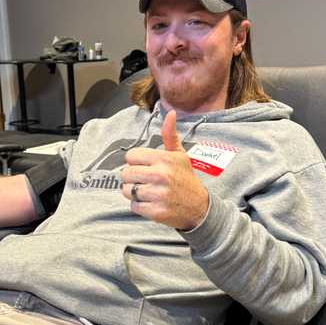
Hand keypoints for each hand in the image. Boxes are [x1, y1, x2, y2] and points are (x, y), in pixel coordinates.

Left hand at [121, 110, 208, 229]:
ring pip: (127, 190)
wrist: (199, 207)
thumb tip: (171, 113)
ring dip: (134, 192)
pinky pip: (133, 206)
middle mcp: (161, 175)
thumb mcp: (180, 155)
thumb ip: (170, 135)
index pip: (130, 156)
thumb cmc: (186, 178)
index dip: (136, 162)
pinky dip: (139, 206)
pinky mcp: (156, 212)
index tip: (146, 167)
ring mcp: (158, 195)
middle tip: (145, 181)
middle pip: (126, 173)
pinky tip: (152, 203)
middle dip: (133, 178)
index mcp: (164, 159)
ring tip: (148, 192)